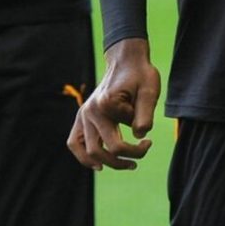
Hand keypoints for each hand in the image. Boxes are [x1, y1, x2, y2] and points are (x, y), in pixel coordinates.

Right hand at [68, 37, 161, 170]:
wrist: (126, 60)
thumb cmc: (140, 75)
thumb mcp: (150, 91)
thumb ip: (145, 114)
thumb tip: (140, 136)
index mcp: (104, 105)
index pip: (118, 145)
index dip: (137, 149)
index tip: (149, 141)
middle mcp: (89, 111)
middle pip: (99, 151)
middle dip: (122, 161)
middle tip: (140, 156)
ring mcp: (83, 114)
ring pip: (85, 150)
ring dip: (105, 163)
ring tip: (126, 164)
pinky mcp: (81, 116)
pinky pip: (74, 141)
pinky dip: (83, 156)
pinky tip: (98, 164)